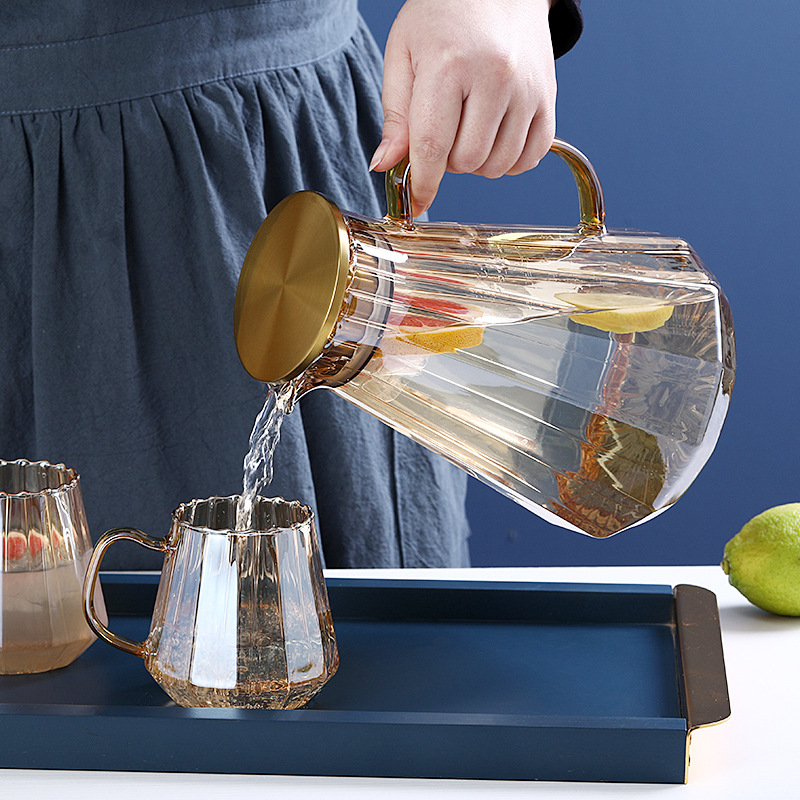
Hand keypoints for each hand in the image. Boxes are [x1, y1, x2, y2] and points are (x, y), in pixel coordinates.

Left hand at [369, 0, 556, 216]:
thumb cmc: (444, 14)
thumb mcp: (403, 54)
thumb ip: (396, 116)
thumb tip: (386, 166)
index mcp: (450, 65)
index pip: (433, 147)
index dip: (423, 185)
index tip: (416, 204)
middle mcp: (495, 77)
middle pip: (466, 162)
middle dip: (448, 160)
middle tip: (444, 131)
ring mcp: (527, 89)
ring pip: (497, 165)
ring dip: (477, 162)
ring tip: (468, 128)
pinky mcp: (548, 99)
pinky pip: (529, 158)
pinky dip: (509, 160)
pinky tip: (495, 136)